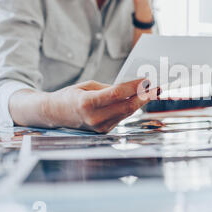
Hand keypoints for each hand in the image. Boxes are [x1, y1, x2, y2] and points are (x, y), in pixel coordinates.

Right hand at [10, 79, 160, 133]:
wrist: (55, 114)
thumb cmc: (72, 96)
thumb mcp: (88, 86)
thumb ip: (109, 88)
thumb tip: (132, 88)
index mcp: (87, 103)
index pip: (116, 94)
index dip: (134, 87)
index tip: (146, 79)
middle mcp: (94, 118)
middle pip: (126, 107)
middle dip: (144, 97)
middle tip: (156, 88)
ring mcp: (99, 127)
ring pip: (126, 113)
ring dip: (141, 102)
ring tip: (153, 92)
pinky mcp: (103, 131)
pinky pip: (121, 117)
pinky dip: (131, 108)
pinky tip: (139, 100)